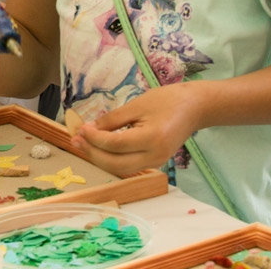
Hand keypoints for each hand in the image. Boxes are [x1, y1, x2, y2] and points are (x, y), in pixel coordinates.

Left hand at [69, 83, 205, 175]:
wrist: (195, 108)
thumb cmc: (168, 100)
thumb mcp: (137, 105)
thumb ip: (112, 120)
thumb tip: (90, 130)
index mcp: (152, 139)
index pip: (115, 145)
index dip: (94, 138)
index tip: (80, 129)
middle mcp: (155, 156)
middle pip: (115, 164)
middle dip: (92, 153)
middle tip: (75, 140)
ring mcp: (157, 162)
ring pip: (121, 168)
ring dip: (99, 158)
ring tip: (82, 144)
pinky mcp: (155, 162)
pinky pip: (129, 165)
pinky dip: (112, 158)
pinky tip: (99, 147)